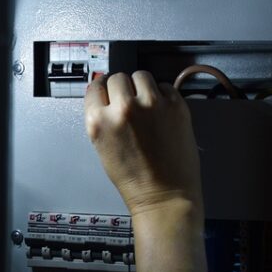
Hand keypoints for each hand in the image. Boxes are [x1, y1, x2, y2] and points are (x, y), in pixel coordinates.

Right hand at [84, 71, 203, 221]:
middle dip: (122, 88)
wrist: (164, 196)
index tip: (108, 91)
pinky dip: (163, 95)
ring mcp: (151, 105)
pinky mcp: (175, 106)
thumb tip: (106, 96)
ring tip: (147, 104)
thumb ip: (102, 119)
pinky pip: (165, 85)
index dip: (102, 89)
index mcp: (99, 121)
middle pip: (118, 77)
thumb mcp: (102, 147)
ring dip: (142, 86)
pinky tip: (162, 112)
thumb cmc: (135, 180)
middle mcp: (123, 109)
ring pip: (141, 75)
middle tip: (130, 101)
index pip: (95, 86)